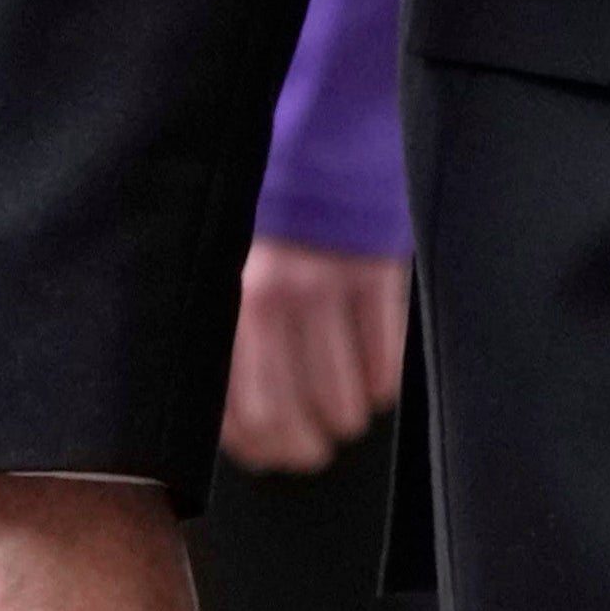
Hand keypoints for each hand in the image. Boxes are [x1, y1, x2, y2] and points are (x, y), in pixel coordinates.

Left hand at [222, 239, 404, 472]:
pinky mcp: (376, 280)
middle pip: (291, 423)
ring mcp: (326, 290)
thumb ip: (228, 347)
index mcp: (224, 305)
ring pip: (343, 411)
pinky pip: (384, 374)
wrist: (312, 156)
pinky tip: (365, 366)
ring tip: (335, 397)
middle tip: (309, 444)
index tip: (269, 454)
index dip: (259, 450)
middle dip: (303, 448)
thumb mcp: (224, 281)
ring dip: (342, 417)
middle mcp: (269, 299)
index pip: (240, 416)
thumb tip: (240, 432)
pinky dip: (377, 385)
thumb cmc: (265, 233)